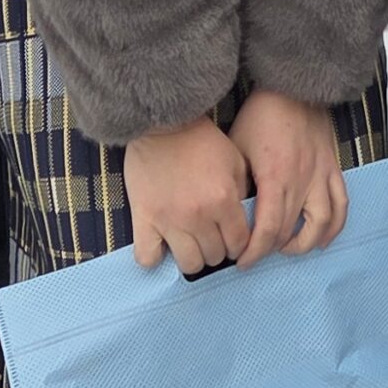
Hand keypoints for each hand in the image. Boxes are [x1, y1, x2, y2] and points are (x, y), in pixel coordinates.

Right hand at [124, 114, 253, 275]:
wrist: (162, 123)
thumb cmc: (201, 140)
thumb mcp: (234, 160)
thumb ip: (242, 192)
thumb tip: (244, 220)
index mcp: (223, 199)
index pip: (239, 243)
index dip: (239, 244)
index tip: (233, 239)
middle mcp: (198, 216)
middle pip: (215, 256)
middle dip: (218, 249)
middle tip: (212, 237)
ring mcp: (169, 221)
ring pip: (188, 264)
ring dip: (194, 257)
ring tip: (191, 242)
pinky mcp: (143, 220)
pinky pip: (148, 259)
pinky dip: (156, 257)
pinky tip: (162, 244)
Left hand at [226, 90, 348, 268]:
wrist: (293, 85)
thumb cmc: (262, 113)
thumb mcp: (238, 147)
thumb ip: (238, 183)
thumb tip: (233, 214)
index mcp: (275, 176)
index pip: (268, 230)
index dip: (254, 252)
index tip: (242, 261)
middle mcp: (302, 180)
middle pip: (290, 231)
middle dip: (271, 250)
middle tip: (257, 254)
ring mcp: (321, 175)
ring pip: (322, 224)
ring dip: (306, 244)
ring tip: (289, 248)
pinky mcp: (332, 168)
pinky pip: (341, 203)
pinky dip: (335, 225)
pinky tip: (324, 237)